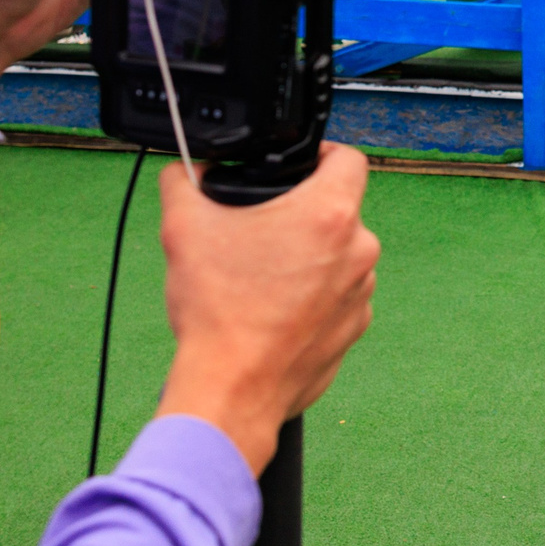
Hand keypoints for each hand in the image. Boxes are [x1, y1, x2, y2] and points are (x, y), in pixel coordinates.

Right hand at [157, 143, 380, 473]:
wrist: (231, 390)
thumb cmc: (218, 313)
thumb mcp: (184, 228)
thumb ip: (184, 181)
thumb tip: (183, 169)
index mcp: (330, 215)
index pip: (348, 158)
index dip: (321, 155)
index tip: (298, 167)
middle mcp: (359, 251)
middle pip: (337, 211)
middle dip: (300, 215)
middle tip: (260, 230)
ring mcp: (361, 295)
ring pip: (338, 256)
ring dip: (307, 258)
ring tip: (261, 276)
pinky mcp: (353, 330)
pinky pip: (335, 298)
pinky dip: (311, 298)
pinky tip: (272, 310)